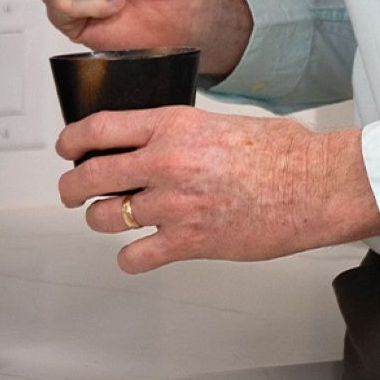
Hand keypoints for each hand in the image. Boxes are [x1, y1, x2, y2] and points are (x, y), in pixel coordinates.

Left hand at [57, 107, 379, 272]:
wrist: (314, 186)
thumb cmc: (282, 154)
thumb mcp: (221, 122)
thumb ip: (182, 132)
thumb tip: (160, 141)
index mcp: (172, 125)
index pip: (100, 128)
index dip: (72, 139)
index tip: (65, 147)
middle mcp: (165, 162)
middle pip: (91, 175)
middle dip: (71, 185)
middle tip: (69, 190)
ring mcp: (174, 204)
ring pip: (106, 216)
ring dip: (98, 219)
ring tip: (104, 218)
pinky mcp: (188, 241)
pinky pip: (136, 255)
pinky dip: (130, 257)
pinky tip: (136, 253)